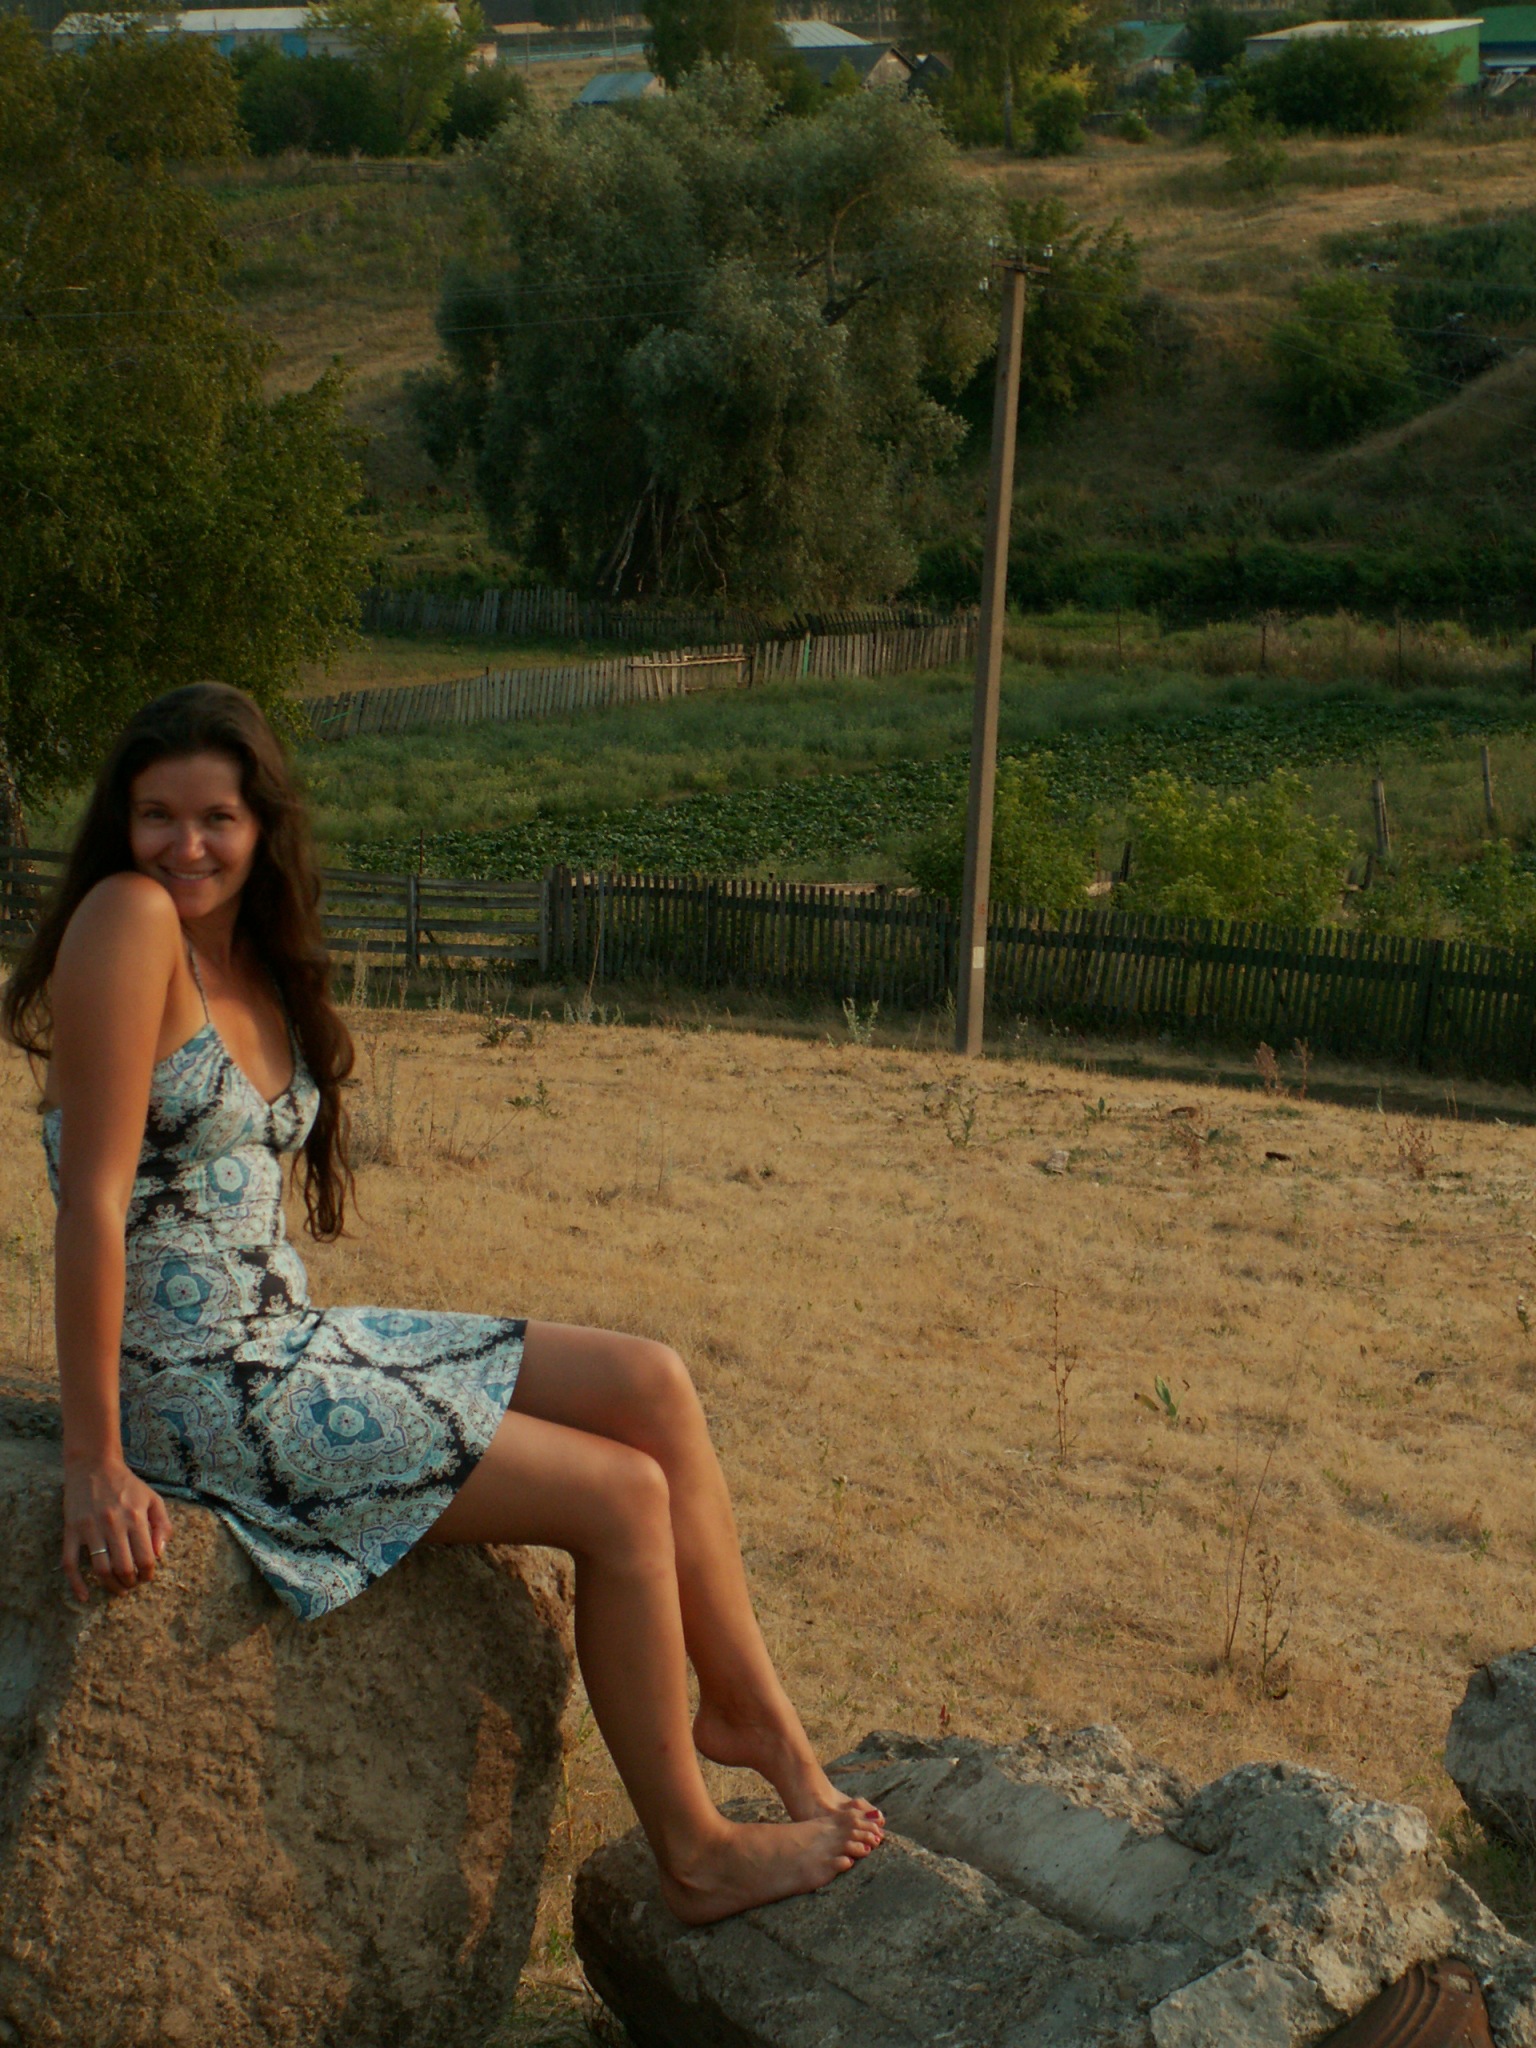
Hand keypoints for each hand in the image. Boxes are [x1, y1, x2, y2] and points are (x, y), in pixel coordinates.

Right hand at [61, 1458, 171, 1601]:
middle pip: (124, 1568)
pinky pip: (70, 1563)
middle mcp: (114, 1524)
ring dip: (110, 1585)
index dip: (148, 1574)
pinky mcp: (71, 1530)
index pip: (146, 1558)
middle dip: (131, 1583)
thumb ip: (163, 1525)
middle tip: (132, 1585)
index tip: (147, 1577)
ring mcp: (90, 1528)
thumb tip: (160, 1554)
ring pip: (101, 1569)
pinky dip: (76, 1583)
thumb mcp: (153, 1498)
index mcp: (136, 1517)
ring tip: (117, 1589)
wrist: (94, 1465)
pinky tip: (85, 1596)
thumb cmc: (127, 1484)